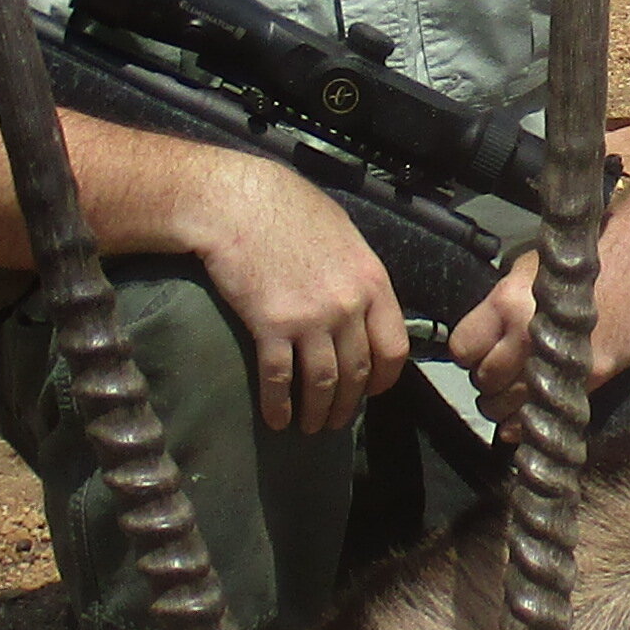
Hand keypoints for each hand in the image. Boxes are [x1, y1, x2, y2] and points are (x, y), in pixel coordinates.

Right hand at [186, 152, 407, 435]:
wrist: (236, 202)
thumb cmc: (287, 209)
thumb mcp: (343, 234)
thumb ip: (359, 274)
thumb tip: (365, 304)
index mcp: (371, 281)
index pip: (393, 347)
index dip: (384, 378)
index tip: (372, 391)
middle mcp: (347, 305)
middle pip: (358, 372)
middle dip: (349, 404)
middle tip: (338, 421)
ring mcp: (311, 318)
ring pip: (323, 383)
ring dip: (318, 413)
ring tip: (310, 427)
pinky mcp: (271, 326)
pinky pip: (280, 379)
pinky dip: (279, 405)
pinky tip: (276, 419)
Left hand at [448, 242, 629, 413]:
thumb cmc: (586, 266)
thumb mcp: (528, 271)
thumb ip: (501, 308)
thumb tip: (482, 337)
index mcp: (507, 303)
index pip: (463, 348)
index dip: (468, 355)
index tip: (475, 356)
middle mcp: (528, 334)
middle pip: (484, 380)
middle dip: (487, 383)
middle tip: (497, 378)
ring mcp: (558, 361)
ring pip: (507, 406)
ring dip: (504, 407)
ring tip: (512, 397)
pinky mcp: (587, 380)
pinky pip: (542, 417)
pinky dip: (531, 421)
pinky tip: (532, 413)